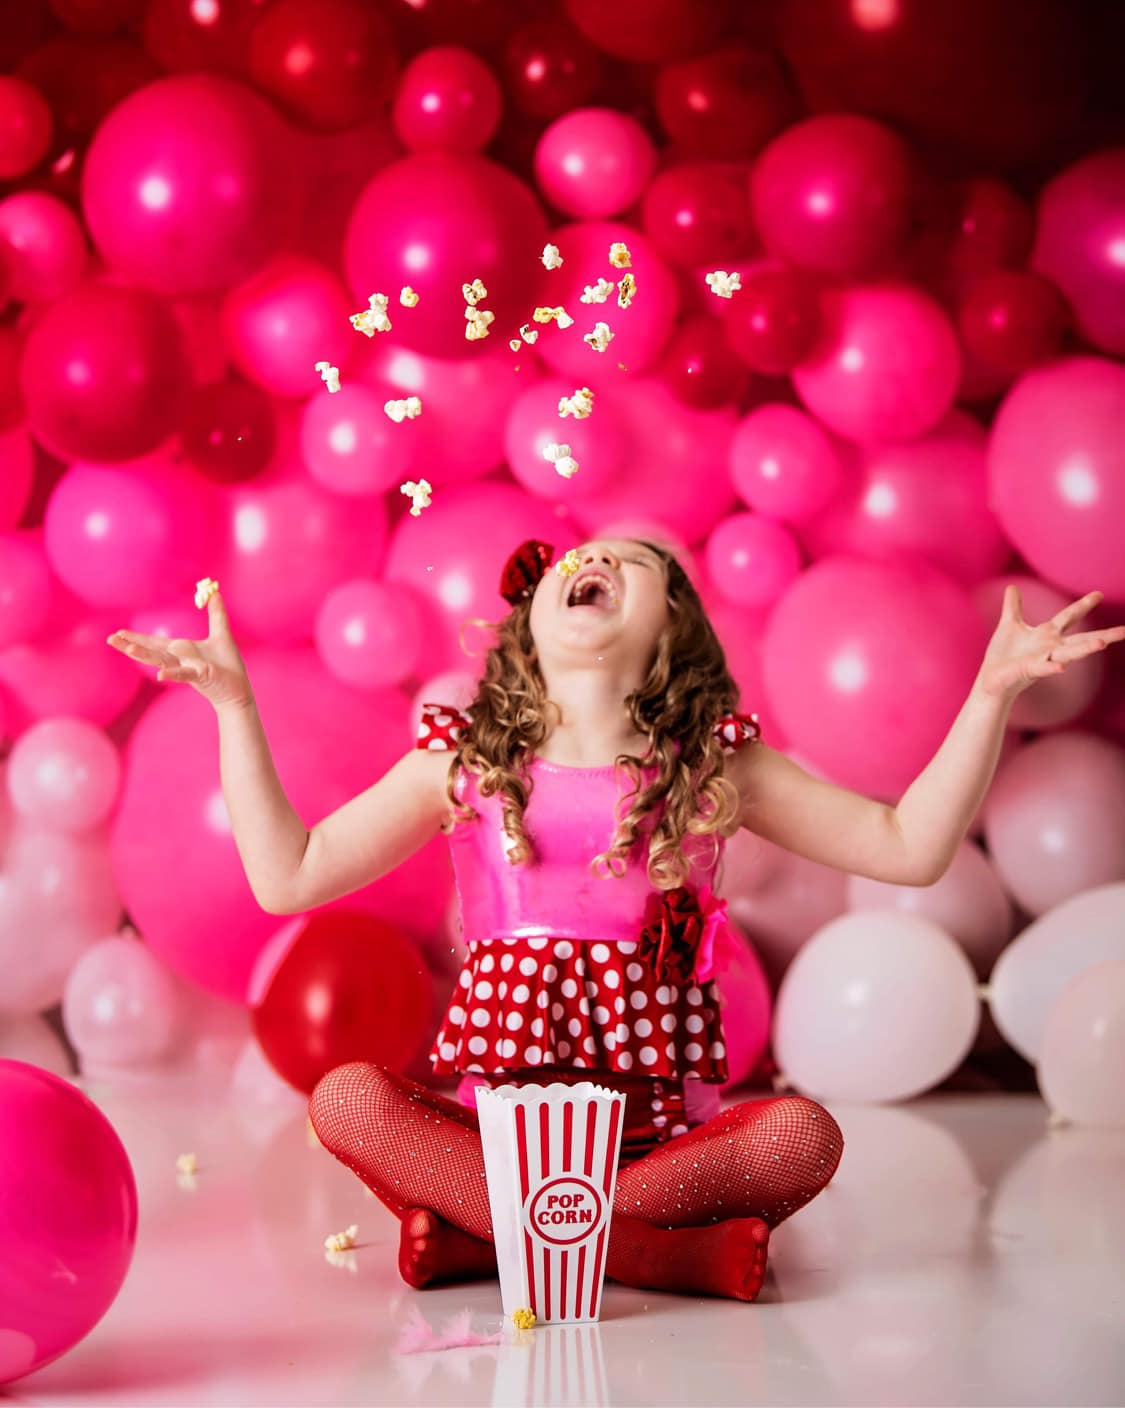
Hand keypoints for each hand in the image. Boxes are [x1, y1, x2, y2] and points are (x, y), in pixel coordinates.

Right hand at [106, 587, 252, 710]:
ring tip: (128, 649)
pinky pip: (184, 674)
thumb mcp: (221, 633)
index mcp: (181, 649)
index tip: (118, 633)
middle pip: (151, 651)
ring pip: (163, 661)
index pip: (154, 642)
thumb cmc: (227, 664)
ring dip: (145, 655)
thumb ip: (216, 613)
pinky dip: (173, 673)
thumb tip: (214, 592)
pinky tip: (160, 675)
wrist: (237, 689)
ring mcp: (188, 668)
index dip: (136, 637)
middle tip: (110, 639)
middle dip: (130, 645)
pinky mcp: (200, 676)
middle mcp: (180, 659)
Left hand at [977, 586, 1124, 699]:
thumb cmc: (1003, 654)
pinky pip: (1043, 668)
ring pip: (1069, 653)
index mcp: (1047, 634)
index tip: (1099, 593)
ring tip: (1102, 643)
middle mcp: (1050, 647)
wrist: (992, 678)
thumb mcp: (1009, 624)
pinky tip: (1061, 667)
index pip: (1069, 617)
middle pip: (1081, 639)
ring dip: (1085, 649)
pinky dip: (1052, 667)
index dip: (1084, 605)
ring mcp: (1043, 659)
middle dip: (1103, 635)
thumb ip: (1013, 607)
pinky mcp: (1029, 670)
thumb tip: (1012, 587)